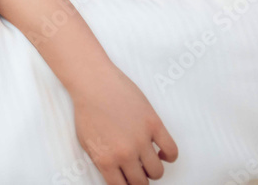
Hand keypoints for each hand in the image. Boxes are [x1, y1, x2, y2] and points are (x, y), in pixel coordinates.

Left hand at [71, 66, 177, 184]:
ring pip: (157, 171)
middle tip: (138, 171)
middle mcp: (124, 154)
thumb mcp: (86, 142)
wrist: (92, 83)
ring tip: (147, 159)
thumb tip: (115, 177)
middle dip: (139, 179)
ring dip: (153, 169)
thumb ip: (101, 162)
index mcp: (105, 160)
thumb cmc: (87, 109)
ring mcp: (141, 139)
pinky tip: (161, 152)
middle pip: (141, 183)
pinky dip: (169, 156)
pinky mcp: (154, 125)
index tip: (129, 182)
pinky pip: (171, 151)